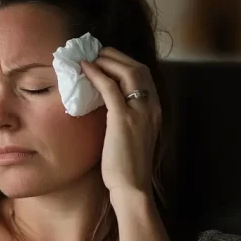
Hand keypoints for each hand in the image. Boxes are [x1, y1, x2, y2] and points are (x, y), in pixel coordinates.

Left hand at [80, 47, 161, 198]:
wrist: (132, 187)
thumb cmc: (126, 167)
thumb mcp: (131, 137)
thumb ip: (126, 118)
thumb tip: (108, 105)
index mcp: (154, 111)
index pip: (144, 76)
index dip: (125, 63)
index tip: (107, 59)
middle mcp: (151, 107)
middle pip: (138, 68)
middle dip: (117, 56)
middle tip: (96, 52)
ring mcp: (140, 112)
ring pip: (128, 72)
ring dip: (107, 60)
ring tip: (90, 57)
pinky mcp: (124, 119)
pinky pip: (111, 88)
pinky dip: (97, 74)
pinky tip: (85, 69)